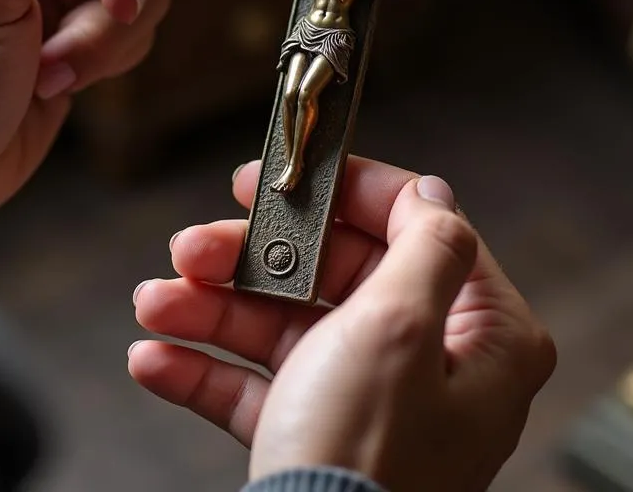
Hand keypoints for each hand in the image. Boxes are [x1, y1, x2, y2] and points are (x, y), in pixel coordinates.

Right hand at [129, 156, 554, 490]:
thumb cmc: (369, 459)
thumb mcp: (402, 328)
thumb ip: (426, 243)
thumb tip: (432, 193)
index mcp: (480, 335)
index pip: (417, 228)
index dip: (346, 191)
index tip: (284, 174)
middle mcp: (432, 364)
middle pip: (333, 275)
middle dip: (249, 259)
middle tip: (191, 243)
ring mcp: (372, 401)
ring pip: (284, 326)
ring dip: (211, 310)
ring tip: (153, 301)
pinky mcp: (320, 435)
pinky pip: (259, 386)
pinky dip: (205, 369)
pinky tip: (153, 357)